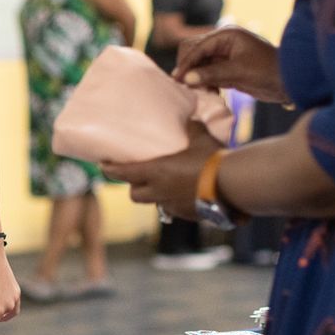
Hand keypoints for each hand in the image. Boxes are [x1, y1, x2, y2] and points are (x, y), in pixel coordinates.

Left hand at [103, 125, 225, 221]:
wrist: (231, 186)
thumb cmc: (211, 159)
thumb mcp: (200, 137)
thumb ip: (190, 128)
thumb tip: (189, 119)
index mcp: (156, 172)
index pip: (123, 173)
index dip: (110, 170)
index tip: (103, 165)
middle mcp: (159, 191)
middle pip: (134, 194)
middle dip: (133, 186)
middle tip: (137, 176)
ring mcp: (172, 205)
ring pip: (154, 203)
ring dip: (153, 196)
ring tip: (161, 186)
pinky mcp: (187, 215)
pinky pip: (173, 209)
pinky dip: (173, 202)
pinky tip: (184, 194)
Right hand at [174, 26, 285, 102]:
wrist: (291, 82)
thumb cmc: (269, 71)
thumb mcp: (239, 72)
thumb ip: (212, 74)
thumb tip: (186, 79)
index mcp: (226, 35)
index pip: (197, 47)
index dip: (186, 63)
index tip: (178, 80)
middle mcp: (223, 42)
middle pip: (194, 52)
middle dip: (189, 68)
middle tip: (187, 87)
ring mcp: (225, 56)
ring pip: (199, 64)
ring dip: (196, 78)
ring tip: (198, 93)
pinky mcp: (228, 69)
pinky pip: (208, 74)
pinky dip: (205, 83)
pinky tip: (208, 94)